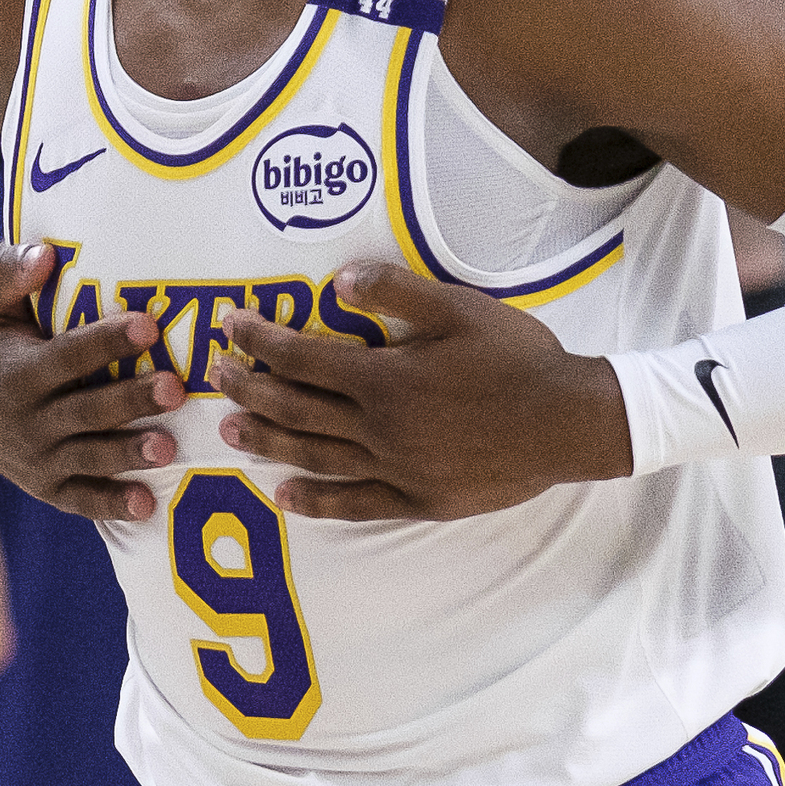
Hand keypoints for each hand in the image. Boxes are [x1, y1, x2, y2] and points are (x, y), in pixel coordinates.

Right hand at [0, 242, 176, 520]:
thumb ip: (8, 273)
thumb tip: (43, 252)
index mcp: (19, 373)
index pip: (67, 356)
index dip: (106, 341)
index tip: (147, 325)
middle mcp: (29, 420)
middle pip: (86, 410)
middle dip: (130, 399)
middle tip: (175, 388)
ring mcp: (39, 458)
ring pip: (89, 457)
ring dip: (128, 454)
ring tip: (169, 448)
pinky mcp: (48, 487)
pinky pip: (80, 499)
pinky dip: (110, 504)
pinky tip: (146, 504)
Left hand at [210, 263, 631, 520]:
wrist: (570, 422)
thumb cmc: (516, 359)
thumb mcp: (458, 307)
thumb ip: (394, 291)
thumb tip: (337, 281)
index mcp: (384, 377)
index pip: (302, 357)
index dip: (260, 340)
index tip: (228, 327)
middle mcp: (379, 427)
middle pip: (296, 408)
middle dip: (249, 389)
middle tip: (214, 377)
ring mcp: (396, 468)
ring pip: (315, 456)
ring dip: (268, 443)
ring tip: (229, 433)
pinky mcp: (417, 499)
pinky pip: (355, 504)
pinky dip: (316, 501)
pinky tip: (285, 496)